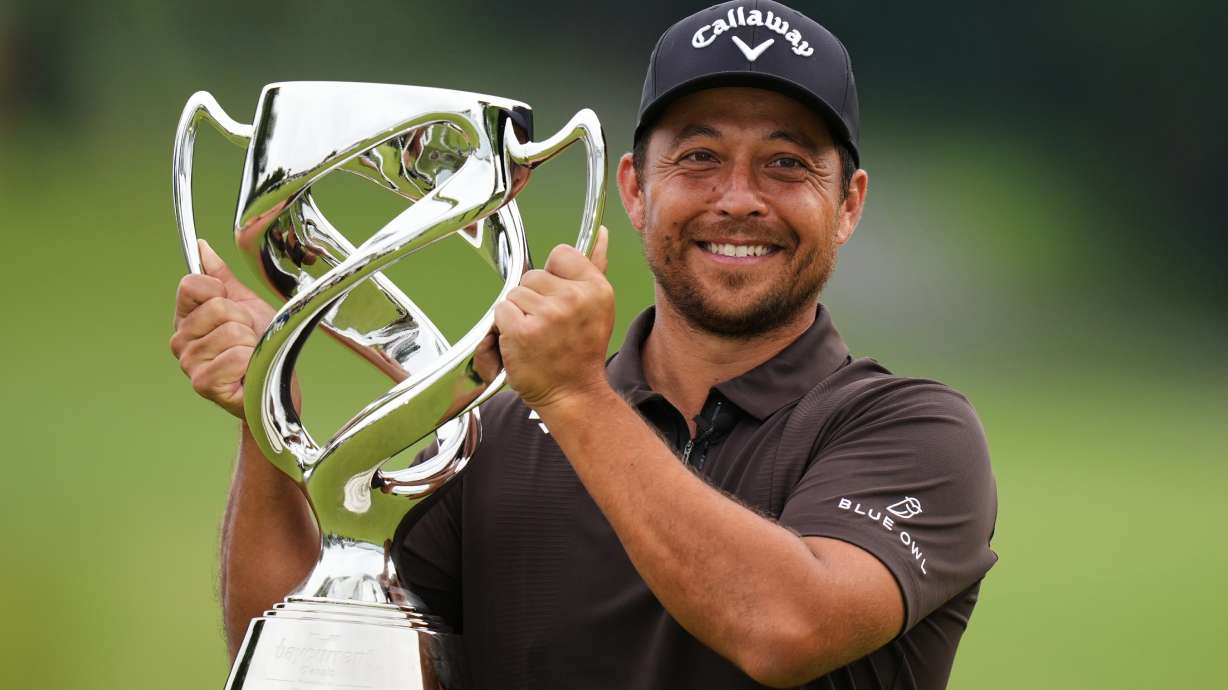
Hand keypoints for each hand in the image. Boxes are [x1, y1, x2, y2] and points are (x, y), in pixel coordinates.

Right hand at [169, 240, 275, 418]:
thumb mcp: (245, 304)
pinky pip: (234, 357)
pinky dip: (250, 363)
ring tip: (248, 356)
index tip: (235, 309)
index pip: (191, 285)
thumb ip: (221, 278)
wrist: (275, 383)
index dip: (222, 293)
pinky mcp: (203, 384)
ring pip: (230, 332)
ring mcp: (189, 363)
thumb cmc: (260, 346)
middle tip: (247, 339)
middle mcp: (180, 340)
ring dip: (250, 344)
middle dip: (244, 321)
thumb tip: (201, 247)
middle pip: (217, 307)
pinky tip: (246, 373)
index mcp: (187, 317)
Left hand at [495, 226, 613, 410]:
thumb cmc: (581, 352)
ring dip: (518, 314)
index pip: (561, 254)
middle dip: (533, 298)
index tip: (560, 300)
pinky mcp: (522, 330)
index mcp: (597, 288)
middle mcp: (575, 299)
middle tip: (548, 326)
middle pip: (533, 275)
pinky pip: (501, 311)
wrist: (573, 394)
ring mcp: (548, 315)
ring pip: (515, 293)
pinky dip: (505, 327)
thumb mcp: (598, 308)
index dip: (553, 277)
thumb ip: (595, 266)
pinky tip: (522, 343)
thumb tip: (601, 233)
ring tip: (536, 336)